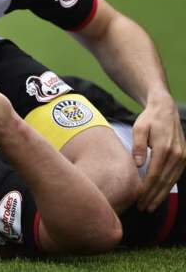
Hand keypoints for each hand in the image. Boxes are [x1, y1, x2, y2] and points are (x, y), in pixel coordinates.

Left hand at [133, 94, 185, 211]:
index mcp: (165, 149)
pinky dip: (168, 186)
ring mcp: (183, 157)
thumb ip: (138, 146)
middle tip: (143, 208)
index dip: (147, 190)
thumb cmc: (149, 119)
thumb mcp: (139, 129)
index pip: (155, 175)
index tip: (138, 200)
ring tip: (150, 206)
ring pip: (171, 181)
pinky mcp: (184, 157)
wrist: (165, 109)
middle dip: (153, 197)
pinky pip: (175, 176)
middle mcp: (177, 155)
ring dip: (161, 195)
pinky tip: (160, 194)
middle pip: (164, 181)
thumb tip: (138, 164)